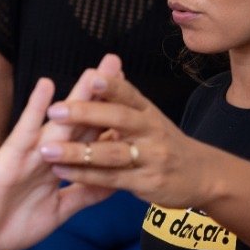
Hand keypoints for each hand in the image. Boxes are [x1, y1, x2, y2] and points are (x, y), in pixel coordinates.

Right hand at [0, 78, 111, 249]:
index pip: (90, 136)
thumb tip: (113, 185)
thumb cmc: (8, 223)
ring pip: (60, 119)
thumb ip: (82, 195)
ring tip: (95, 70)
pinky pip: (26, 129)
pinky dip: (36, 108)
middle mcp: (48, 152)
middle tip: (116, 63)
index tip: (133, 96)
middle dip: (100, 93)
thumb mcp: (57, 212)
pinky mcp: (11, 157)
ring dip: (77, 94)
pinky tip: (46, 85)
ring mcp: (30, 152)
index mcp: (60, 165)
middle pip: (80, 119)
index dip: (111, 116)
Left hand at [40, 66, 203, 208]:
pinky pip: (111, 179)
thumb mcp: (150, 118)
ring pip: (111, 153)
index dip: (112, 86)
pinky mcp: (146, 184)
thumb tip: (106, 65)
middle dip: (86, 114)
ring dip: (77, 152)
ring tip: (47, 149)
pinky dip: (85, 176)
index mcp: (149, 112)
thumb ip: (125, 98)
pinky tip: (61, 172)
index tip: (91, 77)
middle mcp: (152, 132)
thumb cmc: (165, 143)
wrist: (202, 175)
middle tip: (54, 111)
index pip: (129, 94)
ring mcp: (150, 158)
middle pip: (119, 120)